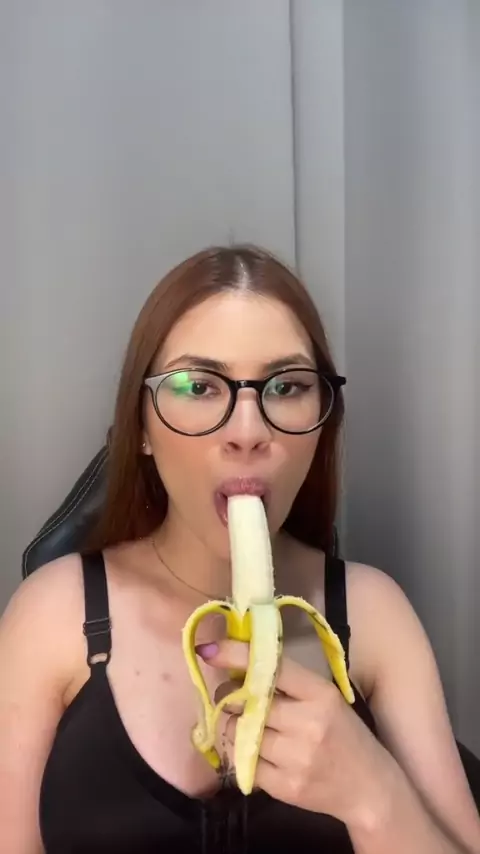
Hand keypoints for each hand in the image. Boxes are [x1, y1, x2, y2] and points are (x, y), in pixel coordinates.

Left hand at [196, 639, 393, 827]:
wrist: (369, 789)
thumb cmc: (344, 734)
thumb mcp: (325, 698)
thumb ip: (287, 682)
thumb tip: (239, 663)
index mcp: (319, 693)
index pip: (271, 667)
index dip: (235, 655)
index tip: (208, 648)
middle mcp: (307, 723)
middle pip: (245, 702)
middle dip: (230, 696)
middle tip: (234, 696)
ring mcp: (295, 758)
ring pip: (238, 732)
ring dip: (234, 726)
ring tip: (248, 726)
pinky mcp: (284, 787)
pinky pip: (244, 763)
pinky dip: (244, 755)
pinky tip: (260, 753)